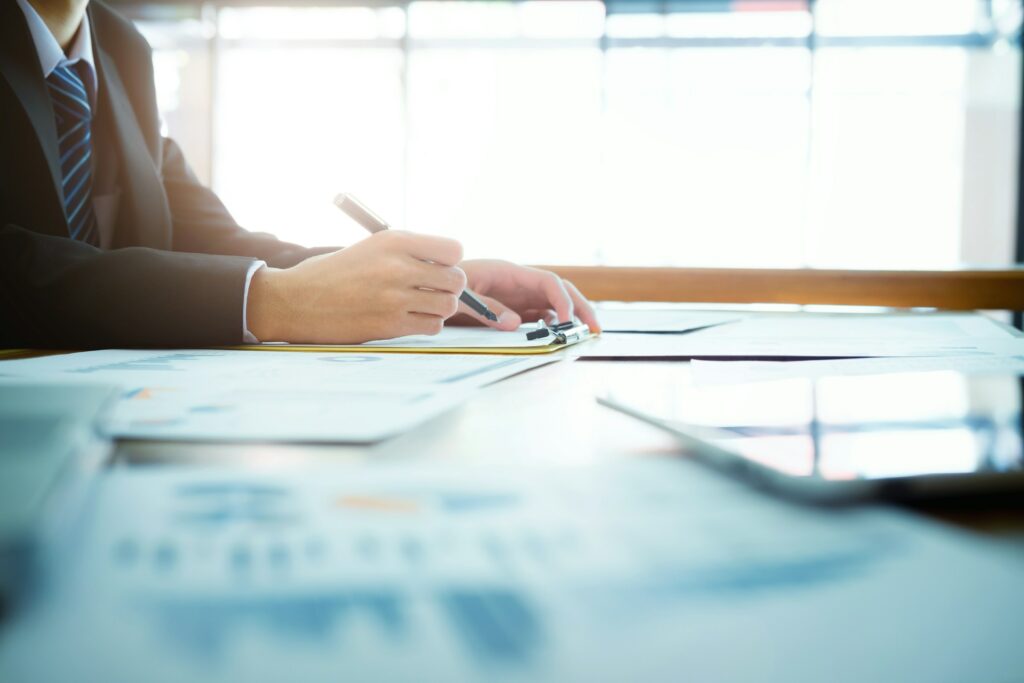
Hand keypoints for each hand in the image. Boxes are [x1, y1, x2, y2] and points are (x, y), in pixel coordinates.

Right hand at [246, 231, 466, 342]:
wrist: (296, 300)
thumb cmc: (334, 273)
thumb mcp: (371, 248)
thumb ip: (409, 253)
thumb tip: (449, 267)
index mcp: (394, 241)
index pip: (453, 250)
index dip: (450, 261)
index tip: (438, 267)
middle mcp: (397, 267)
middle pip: (456, 279)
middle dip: (450, 286)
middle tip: (433, 290)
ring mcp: (395, 297)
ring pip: (448, 305)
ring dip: (440, 307)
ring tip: (421, 305)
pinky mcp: (389, 324)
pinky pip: (432, 326)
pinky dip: (427, 324)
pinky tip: (411, 318)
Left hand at [451, 260, 600, 332]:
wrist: (429, 288)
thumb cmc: (443, 286)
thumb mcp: (461, 297)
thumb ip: (487, 308)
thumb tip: (516, 323)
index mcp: (509, 272)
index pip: (548, 282)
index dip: (563, 300)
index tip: (568, 322)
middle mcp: (518, 283)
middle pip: (559, 291)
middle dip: (580, 307)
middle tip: (596, 328)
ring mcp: (517, 296)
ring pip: (554, 304)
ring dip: (571, 318)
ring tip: (584, 335)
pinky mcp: (513, 309)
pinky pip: (540, 316)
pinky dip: (553, 325)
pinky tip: (557, 337)